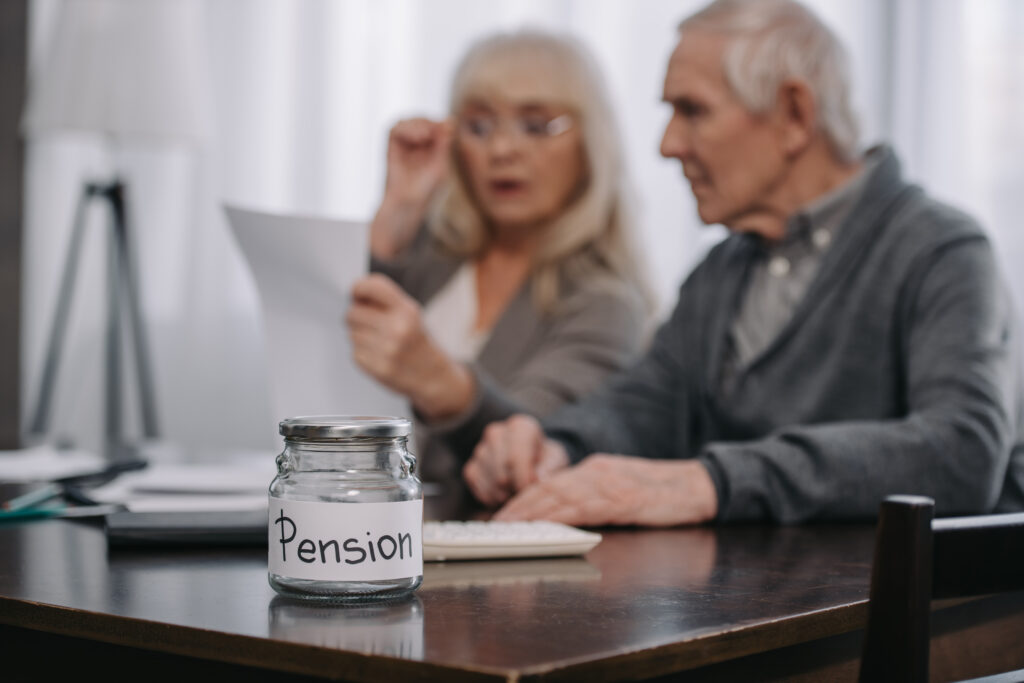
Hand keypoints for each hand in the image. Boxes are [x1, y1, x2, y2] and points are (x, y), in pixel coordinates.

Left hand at [346, 274, 472, 417]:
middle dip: (356, 317)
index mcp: (407, 311)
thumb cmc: (416, 340)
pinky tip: (379, 356)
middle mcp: (398, 329)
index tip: (355, 294)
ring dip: (360, 337)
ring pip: (352, 334)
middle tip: (369, 323)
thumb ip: (385, 302)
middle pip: (353, 312)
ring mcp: (388, 350)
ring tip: (379, 342)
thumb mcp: (410, 315)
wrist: (432, 375)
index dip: (358, 288)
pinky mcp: (378, 368)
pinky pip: (355, 353)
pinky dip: (363, 354)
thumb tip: (353, 297)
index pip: (373, 287)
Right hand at [371, 118, 453, 258]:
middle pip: (421, 120)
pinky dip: (407, 129)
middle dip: (429, 122)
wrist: (407, 203)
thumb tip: (450, 120)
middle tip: (435, 131)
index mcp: (430, 148)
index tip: (448, 125)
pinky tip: (418, 138)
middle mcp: (415, 145)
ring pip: (408, 121)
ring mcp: (403, 145)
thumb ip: (444, 143)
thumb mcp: (440, 164)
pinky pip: (396, 128)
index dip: (439, 122)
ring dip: (418, 123)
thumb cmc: (426, 190)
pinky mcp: (391, 147)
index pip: (435, 126)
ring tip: (426, 135)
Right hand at [462, 415, 569, 506]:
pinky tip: (503, 496)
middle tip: (526, 496)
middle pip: (501, 473)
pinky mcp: (471, 465)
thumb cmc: (547, 459)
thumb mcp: (556, 461)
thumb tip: (538, 480)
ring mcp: (481, 448)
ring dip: (504, 496)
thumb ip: (550, 469)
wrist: (534, 460)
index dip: (524, 480)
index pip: (515, 458)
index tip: (532, 492)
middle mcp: (497, 432)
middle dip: (515, 490)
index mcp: (520, 426)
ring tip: (517, 494)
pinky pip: (477, 487)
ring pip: (490, 482)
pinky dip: (491, 498)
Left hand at [493, 455, 718, 526]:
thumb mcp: (621, 490)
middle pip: (547, 488)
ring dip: (531, 513)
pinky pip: (584, 507)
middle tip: (496, 524)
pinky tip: (546, 526)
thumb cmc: (662, 494)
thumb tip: (566, 515)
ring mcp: (609, 484)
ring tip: (510, 527)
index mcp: (594, 469)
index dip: (523, 498)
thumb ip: (594, 497)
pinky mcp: (623, 499)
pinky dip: (560, 517)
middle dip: (518, 507)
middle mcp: (596, 472)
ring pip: (559, 496)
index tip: (504, 513)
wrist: (698, 486)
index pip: (550, 483)